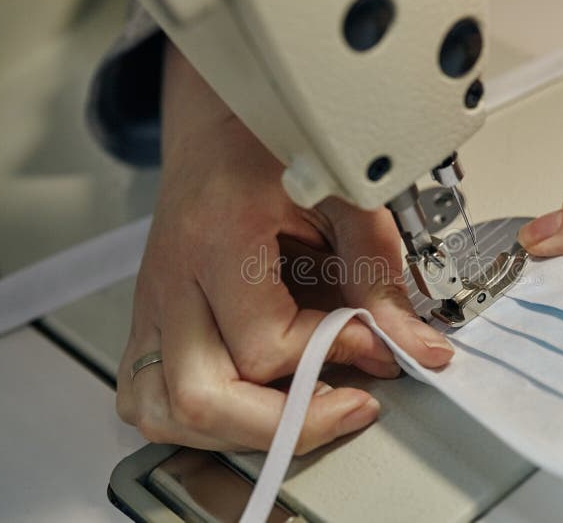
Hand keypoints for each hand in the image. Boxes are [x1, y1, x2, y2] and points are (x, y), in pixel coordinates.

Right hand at [116, 44, 452, 453]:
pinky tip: (246, 408)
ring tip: (300, 413)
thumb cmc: (273, 148)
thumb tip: (416, 348)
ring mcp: (153, 306)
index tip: (380, 346)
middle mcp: (172, 281)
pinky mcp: (149, 322)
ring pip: (163, 412)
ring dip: (238, 434)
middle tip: (348, 407)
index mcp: (218, 239)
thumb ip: (377, 274)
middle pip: (201, 397)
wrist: (220, 128)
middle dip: (286, 425)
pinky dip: (196, 423)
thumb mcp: (344, 196)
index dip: (334, 355)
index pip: (265, 344)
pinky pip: (146, 399)